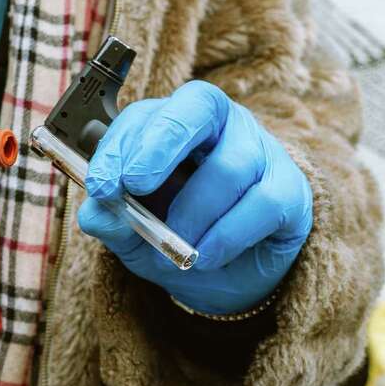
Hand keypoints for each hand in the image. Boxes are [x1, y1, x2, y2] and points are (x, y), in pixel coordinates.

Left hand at [78, 80, 311, 314]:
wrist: (231, 281)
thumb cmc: (181, 239)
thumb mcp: (136, 238)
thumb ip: (114, 223)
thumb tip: (95, 213)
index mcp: (174, 126)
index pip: (147, 113)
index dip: (121, 145)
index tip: (101, 186)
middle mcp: (221, 126)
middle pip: (199, 104)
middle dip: (161, 143)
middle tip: (135, 184)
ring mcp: (260, 151)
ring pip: (229, 166)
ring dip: (193, 212)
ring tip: (176, 247)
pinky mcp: (290, 189)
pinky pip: (262, 202)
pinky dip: (227, 235)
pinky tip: (206, 256)